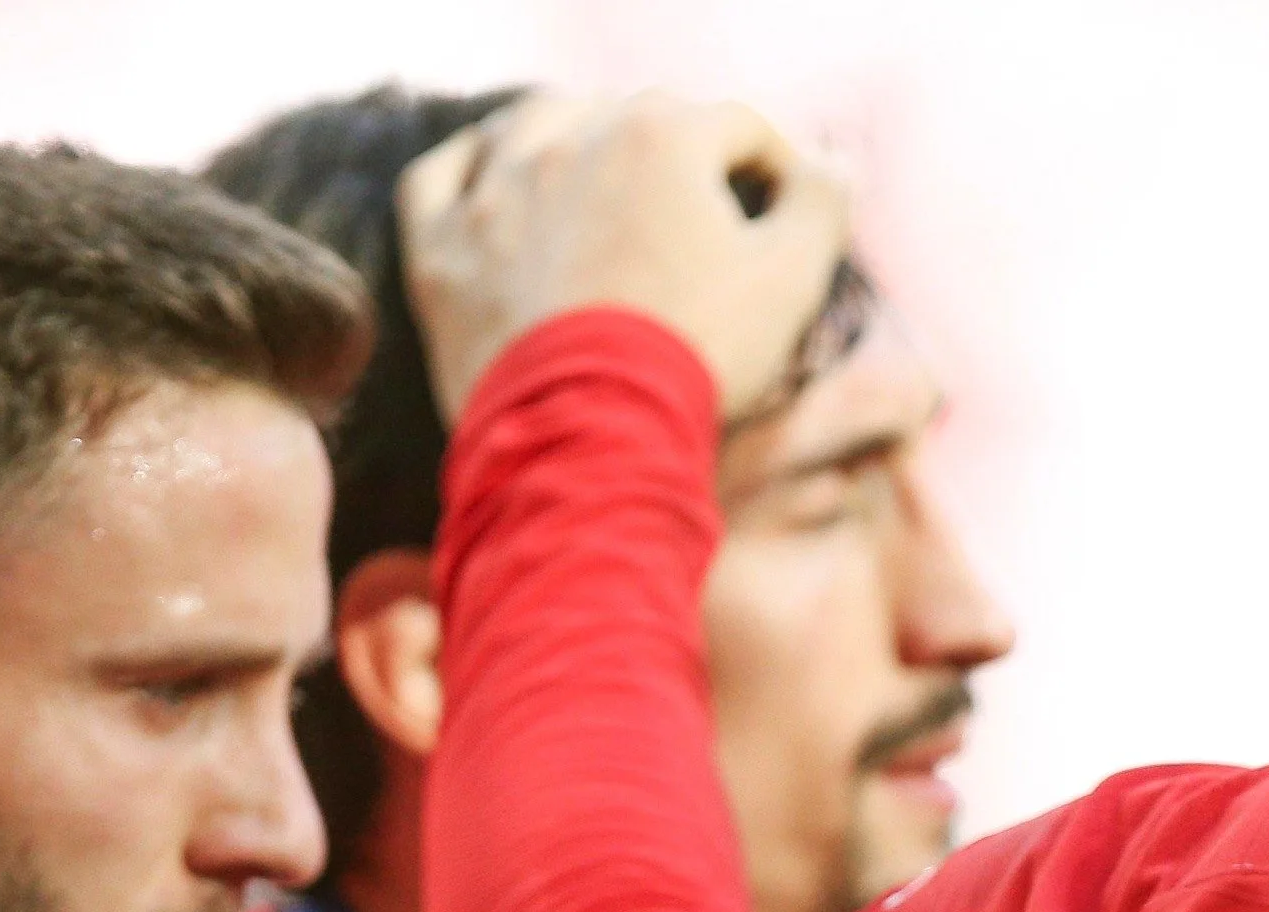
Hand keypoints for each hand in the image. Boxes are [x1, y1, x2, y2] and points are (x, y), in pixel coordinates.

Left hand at [402, 89, 853, 425]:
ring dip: (576, 137)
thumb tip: (828, 164)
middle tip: (701, 207)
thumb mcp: (791, 280)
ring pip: (536, 125)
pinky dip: (470, 166)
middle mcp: (569, 141)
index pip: (736, 125)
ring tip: (601, 175)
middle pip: (638, 118)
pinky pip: (441, 176)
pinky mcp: (442, 247)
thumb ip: (820, 205)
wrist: (591, 436)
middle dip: (679, 152)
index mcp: (661, 138)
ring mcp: (495, 190)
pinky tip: (493, 176)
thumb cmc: (698, 355)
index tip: (780, 208)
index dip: (772, 164)